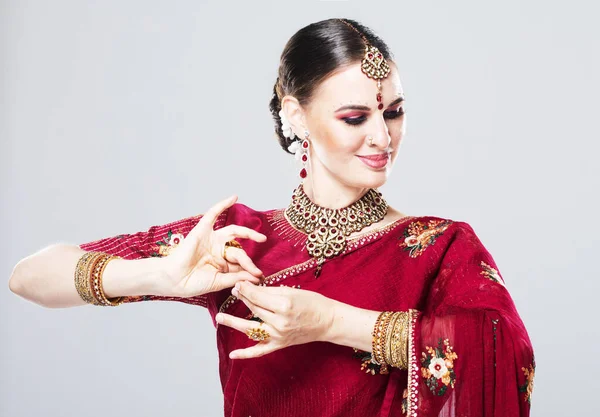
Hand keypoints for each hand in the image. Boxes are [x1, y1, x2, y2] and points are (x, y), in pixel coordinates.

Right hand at [156, 195, 266, 296]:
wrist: (174, 281)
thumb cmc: (192, 283)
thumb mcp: (220, 281)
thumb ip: (238, 277)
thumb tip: (257, 277)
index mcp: (220, 262)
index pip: (240, 262)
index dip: (250, 269)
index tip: (259, 277)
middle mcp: (217, 249)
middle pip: (238, 250)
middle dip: (248, 261)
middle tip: (257, 271)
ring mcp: (210, 239)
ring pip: (233, 233)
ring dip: (248, 233)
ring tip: (261, 238)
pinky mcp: (202, 230)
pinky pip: (213, 214)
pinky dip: (222, 205)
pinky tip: (234, 197)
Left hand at [215, 281, 335, 358]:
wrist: (327, 321)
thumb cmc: (313, 303)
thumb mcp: (292, 291)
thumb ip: (271, 291)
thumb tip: (252, 288)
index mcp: (283, 305)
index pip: (257, 296)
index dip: (246, 289)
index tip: (238, 283)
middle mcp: (279, 322)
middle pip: (254, 309)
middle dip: (242, 298)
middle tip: (234, 290)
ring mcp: (278, 335)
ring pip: (251, 329)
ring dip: (234, 323)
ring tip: (220, 318)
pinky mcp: (280, 344)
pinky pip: (260, 351)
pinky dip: (246, 354)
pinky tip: (233, 355)